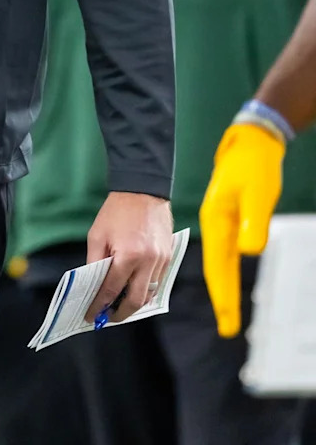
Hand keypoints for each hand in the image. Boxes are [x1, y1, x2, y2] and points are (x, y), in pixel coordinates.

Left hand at [83, 191, 172, 322]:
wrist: (143, 190)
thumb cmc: (117, 212)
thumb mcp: (98, 235)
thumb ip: (95, 262)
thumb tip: (93, 286)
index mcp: (128, 255)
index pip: (111, 290)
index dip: (100, 305)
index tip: (92, 316)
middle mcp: (147, 262)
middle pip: (135, 301)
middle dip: (120, 313)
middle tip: (108, 317)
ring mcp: (161, 261)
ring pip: (149, 294)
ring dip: (134, 303)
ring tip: (120, 305)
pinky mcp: (169, 258)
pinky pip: (158, 282)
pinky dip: (145, 289)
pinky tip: (134, 288)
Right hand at [199, 122, 283, 337]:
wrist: (249, 143)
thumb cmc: (252, 166)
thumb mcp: (258, 193)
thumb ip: (254, 222)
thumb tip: (250, 251)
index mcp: (216, 222)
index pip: (218, 268)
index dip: (224, 296)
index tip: (228, 323)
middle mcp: (214, 226)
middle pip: (216, 269)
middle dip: (223, 299)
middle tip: (228, 329)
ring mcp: (220, 223)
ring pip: (219, 262)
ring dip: (223, 288)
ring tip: (227, 312)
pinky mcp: (228, 220)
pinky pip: (222, 253)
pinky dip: (224, 271)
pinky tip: (226, 279)